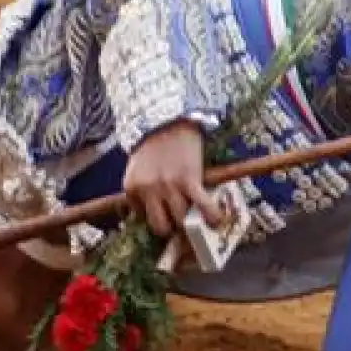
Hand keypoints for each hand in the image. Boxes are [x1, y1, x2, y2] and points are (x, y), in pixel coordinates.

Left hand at [122, 121, 224, 237]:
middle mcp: (148, 190)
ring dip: (191, 223)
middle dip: (173, 229)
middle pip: (162, 226)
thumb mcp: (136, 171)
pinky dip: (212, 217)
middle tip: (182, 225)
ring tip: (199, 221)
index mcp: (132, 189)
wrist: (169, 121)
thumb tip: (146, 216)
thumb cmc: (153, 147)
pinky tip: (217, 221)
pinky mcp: (190, 180)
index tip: (167, 221)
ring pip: (181, 220)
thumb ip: (139, 192)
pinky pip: (203, 207)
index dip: (157, 221)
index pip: (143, 220)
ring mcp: (169, 186)